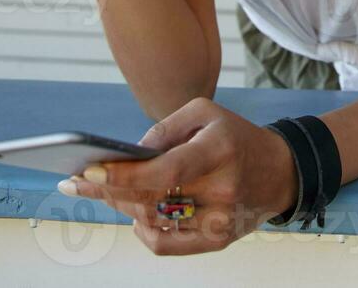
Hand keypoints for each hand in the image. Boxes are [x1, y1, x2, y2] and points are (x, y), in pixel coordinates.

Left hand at [56, 97, 298, 254]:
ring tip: (103, 191)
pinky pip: (166, 244)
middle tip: (76, 182)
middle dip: (107, 190)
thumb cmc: (235, 137)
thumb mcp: (205, 113)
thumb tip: (127, 155)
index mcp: (219, 150)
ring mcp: (221, 219)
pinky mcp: (218, 240)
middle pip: (151, 199)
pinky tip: (136, 214)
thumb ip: (164, 129)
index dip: (122, 175)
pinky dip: (144, 230)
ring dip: (122, 206)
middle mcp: (222, 188)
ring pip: (153, 221)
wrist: (281, 171)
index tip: (87, 170)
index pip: (164, 171)